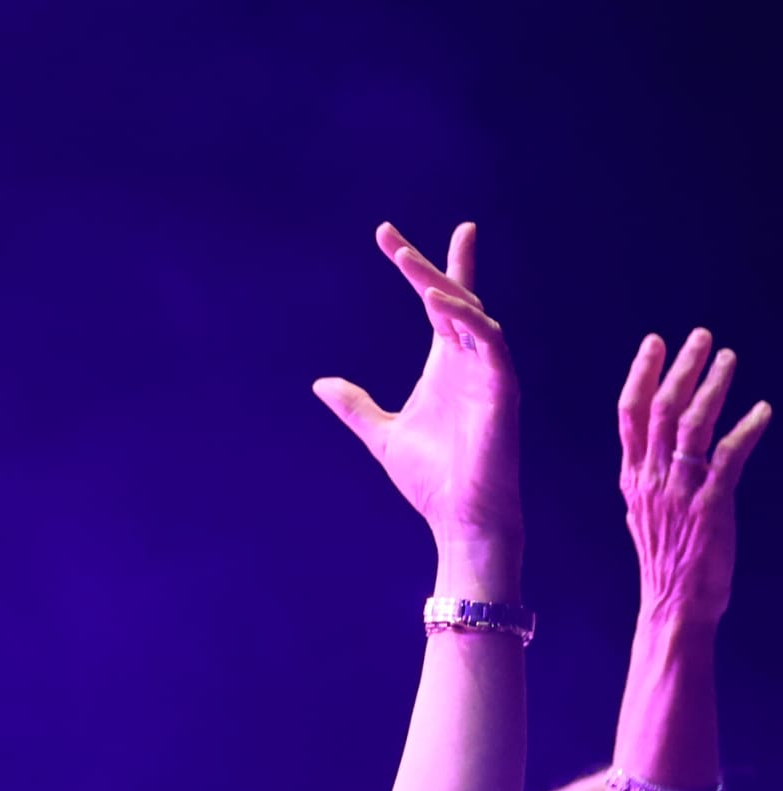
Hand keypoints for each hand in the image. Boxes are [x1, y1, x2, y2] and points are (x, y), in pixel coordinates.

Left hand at [313, 222, 520, 545]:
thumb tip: (322, 384)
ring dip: (441, 286)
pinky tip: (438, 304)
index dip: (422, 266)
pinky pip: (490, 343)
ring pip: (470, 313)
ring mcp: (488, 371)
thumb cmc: (432, 480)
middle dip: (426, 264)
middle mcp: (469, 360)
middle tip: (391, 239)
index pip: (438, 302)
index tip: (391, 237)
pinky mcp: (503, 388)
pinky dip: (467, 320)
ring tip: (406, 264)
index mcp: (444, 364)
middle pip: (452, 296)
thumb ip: (355, 406)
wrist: (460, 519)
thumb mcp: (380, 434)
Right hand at [617, 329, 770, 624]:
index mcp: (633, 476)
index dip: (642, 374)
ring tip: (728, 359)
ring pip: (689, 425)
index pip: (629, 414)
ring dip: (711, 387)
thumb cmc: (666, 560)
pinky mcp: (710, 505)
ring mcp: (679, 491)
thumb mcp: (645, 512)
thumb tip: (652, 452)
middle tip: (700, 337)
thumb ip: (648, 478)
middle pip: (659, 409)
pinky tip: (761, 410)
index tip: (655, 343)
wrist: (675, 603)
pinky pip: (727, 458)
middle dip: (680, 368)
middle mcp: (650, 478)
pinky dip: (745, 430)